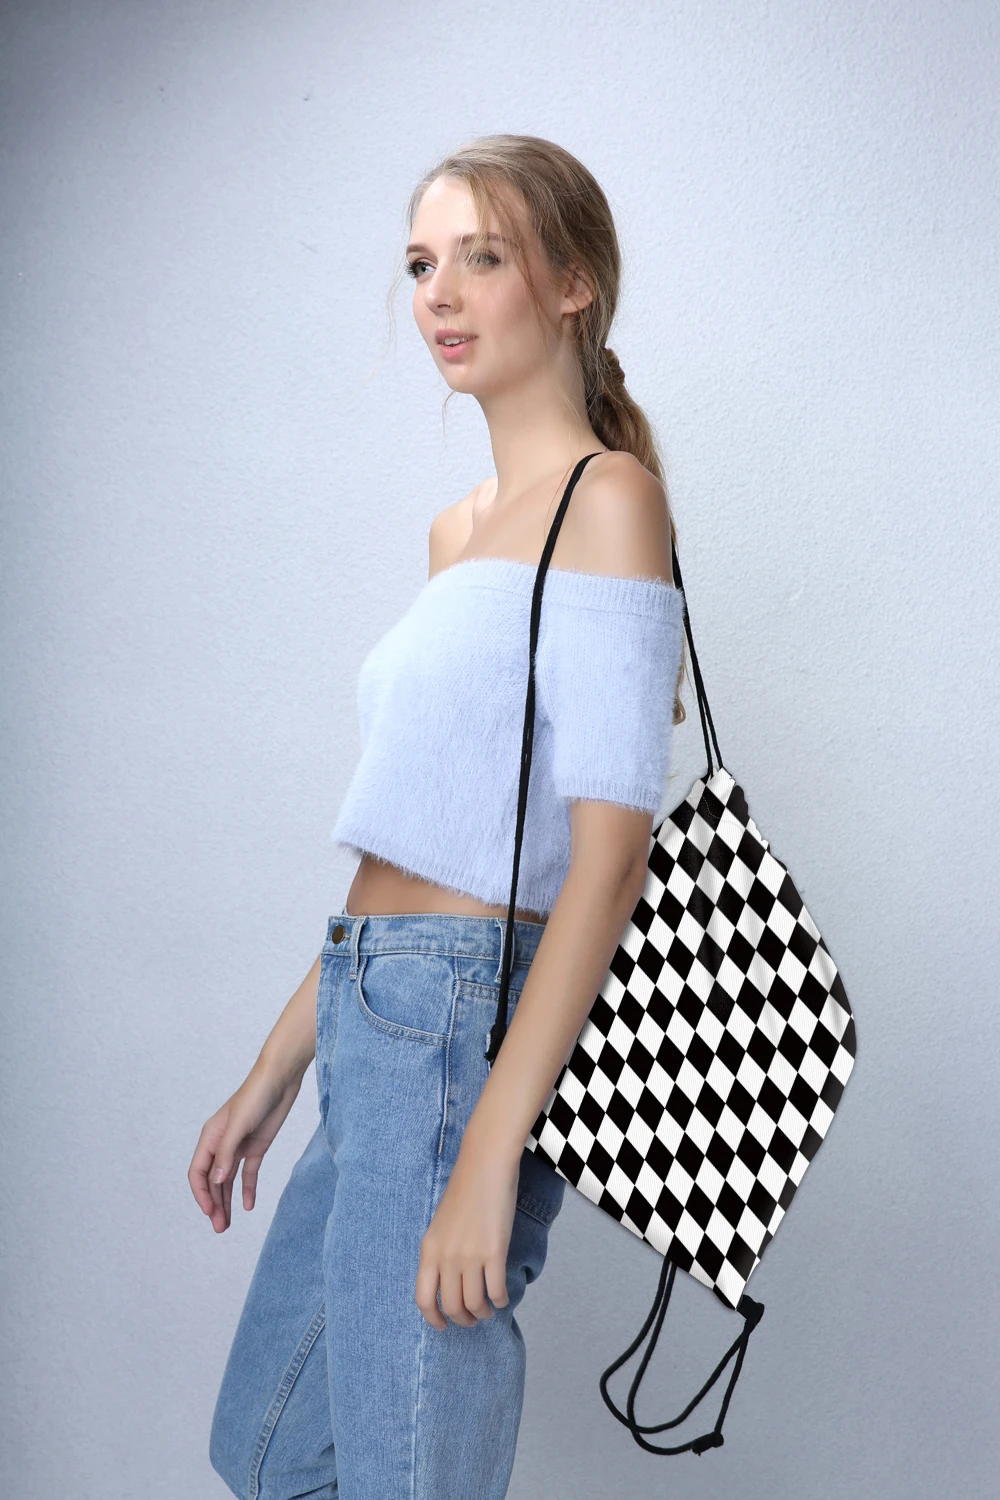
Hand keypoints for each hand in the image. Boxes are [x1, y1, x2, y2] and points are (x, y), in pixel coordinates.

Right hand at [188, 1056, 305, 1232]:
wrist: (281, 1078)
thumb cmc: (256, 1095)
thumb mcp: (239, 1125)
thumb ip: (226, 1153)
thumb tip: (215, 1181)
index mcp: (210, 1137)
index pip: (198, 1172)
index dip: (201, 1194)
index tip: (209, 1213)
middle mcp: (221, 1144)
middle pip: (212, 1181)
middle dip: (213, 1204)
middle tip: (219, 1228)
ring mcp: (239, 1146)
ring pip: (227, 1181)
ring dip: (226, 1202)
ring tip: (226, 1225)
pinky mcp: (256, 1147)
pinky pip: (248, 1173)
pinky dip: (247, 1189)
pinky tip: (248, 1206)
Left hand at [414, 1143, 519, 1329]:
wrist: (485, 1164)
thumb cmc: (466, 1190)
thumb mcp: (441, 1224)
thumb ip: (441, 1252)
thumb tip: (449, 1281)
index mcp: (428, 1249)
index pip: (423, 1299)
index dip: (433, 1319)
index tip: (443, 1326)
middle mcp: (446, 1256)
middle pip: (451, 1306)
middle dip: (463, 1319)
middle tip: (472, 1318)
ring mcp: (470, 1255)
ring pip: (474, 1304)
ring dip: (483, 1313)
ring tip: (489, 1310)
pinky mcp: (495, 1251)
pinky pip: (496, 1290)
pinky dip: (501, 1301)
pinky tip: (503, 1298)